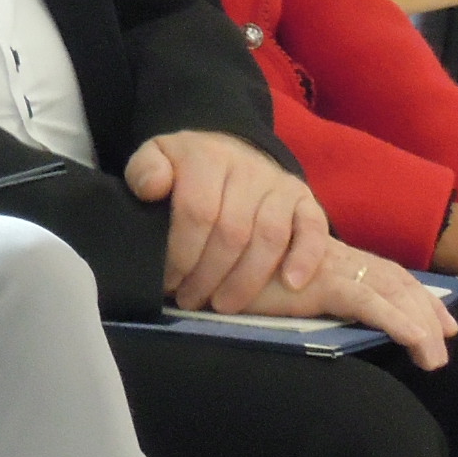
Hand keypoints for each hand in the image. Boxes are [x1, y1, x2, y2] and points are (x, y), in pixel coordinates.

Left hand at [128, 130, 331, 311]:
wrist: (228, 152)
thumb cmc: (186, 168)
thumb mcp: (156, 159)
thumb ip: (145, 171)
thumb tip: (152, 188)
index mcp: (206, 158)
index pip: (197, 211)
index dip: (182, 253)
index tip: (169, 281)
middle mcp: (248, 169)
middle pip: (232, 231)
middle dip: (209, 274)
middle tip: (190, 300)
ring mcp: (280, 184)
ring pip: (269, 237)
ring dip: (246, 279)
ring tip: (223, 305)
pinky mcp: (304, 200)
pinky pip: (312, 229)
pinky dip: (305, 257)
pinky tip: (291, 285)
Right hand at [232, 237, 457, 369]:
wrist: (198, 255)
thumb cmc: (225, 274)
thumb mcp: (269, 286)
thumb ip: (293, 293)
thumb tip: (315, 315)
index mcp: (326, 257)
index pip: (381, 271)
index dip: (412, 293)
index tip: (436, 319)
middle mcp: (333, 257)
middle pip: (394, 279)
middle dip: (427, 308)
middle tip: (446, 338)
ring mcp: (327, 266)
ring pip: (390, 290)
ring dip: (421, 323)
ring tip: (435, 357)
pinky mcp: (318, 282)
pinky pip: (368, 302)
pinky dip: (397, 320)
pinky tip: (417, 342)